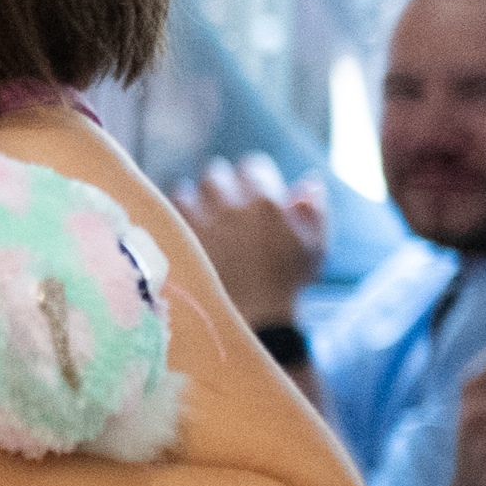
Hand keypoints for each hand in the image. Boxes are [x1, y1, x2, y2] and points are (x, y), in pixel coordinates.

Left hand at [177, 155, 329, 326]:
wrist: (254, 319)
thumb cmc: (288, 284)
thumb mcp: (314, 248)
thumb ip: (314, 212)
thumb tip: (307, 182)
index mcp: (267, 202)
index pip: (254, 166)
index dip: (253, 175)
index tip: (251, 187)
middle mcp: (232, 205)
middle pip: (218, 174)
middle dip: (221, 183)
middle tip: (224, 200)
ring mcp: (203, 222)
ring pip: (191, 188)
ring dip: (196, 197)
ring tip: (202, 212)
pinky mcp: (181, 239)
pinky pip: (171, 211)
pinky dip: (176, 213)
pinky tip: (183, 225)